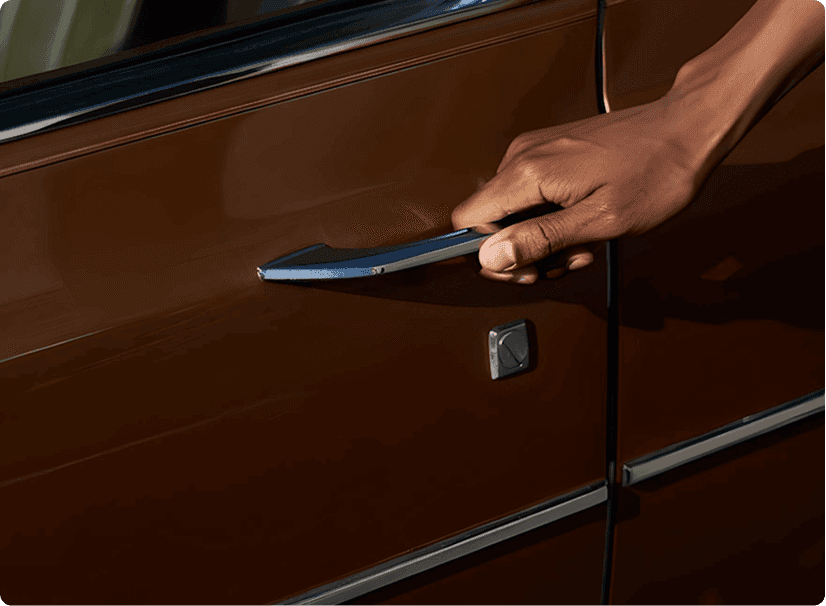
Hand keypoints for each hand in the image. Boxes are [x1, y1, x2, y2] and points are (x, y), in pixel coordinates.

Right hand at [451, 98, 703, 283]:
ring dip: (543, 239)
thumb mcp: (600, 221)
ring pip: (512, 213)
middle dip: (523, 252)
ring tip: (584, 243)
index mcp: (528, 172)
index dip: (489, 254)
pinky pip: (531, 197)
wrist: (688, 129)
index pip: (467, 221)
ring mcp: (536, 152)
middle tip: (564, 262)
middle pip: (489, 221)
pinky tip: (583, 225)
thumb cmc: (657, 172)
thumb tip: (491, 257)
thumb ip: (540, 240)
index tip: (526, 269)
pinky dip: (552, 219)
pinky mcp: (550, 153)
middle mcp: (522, 157)